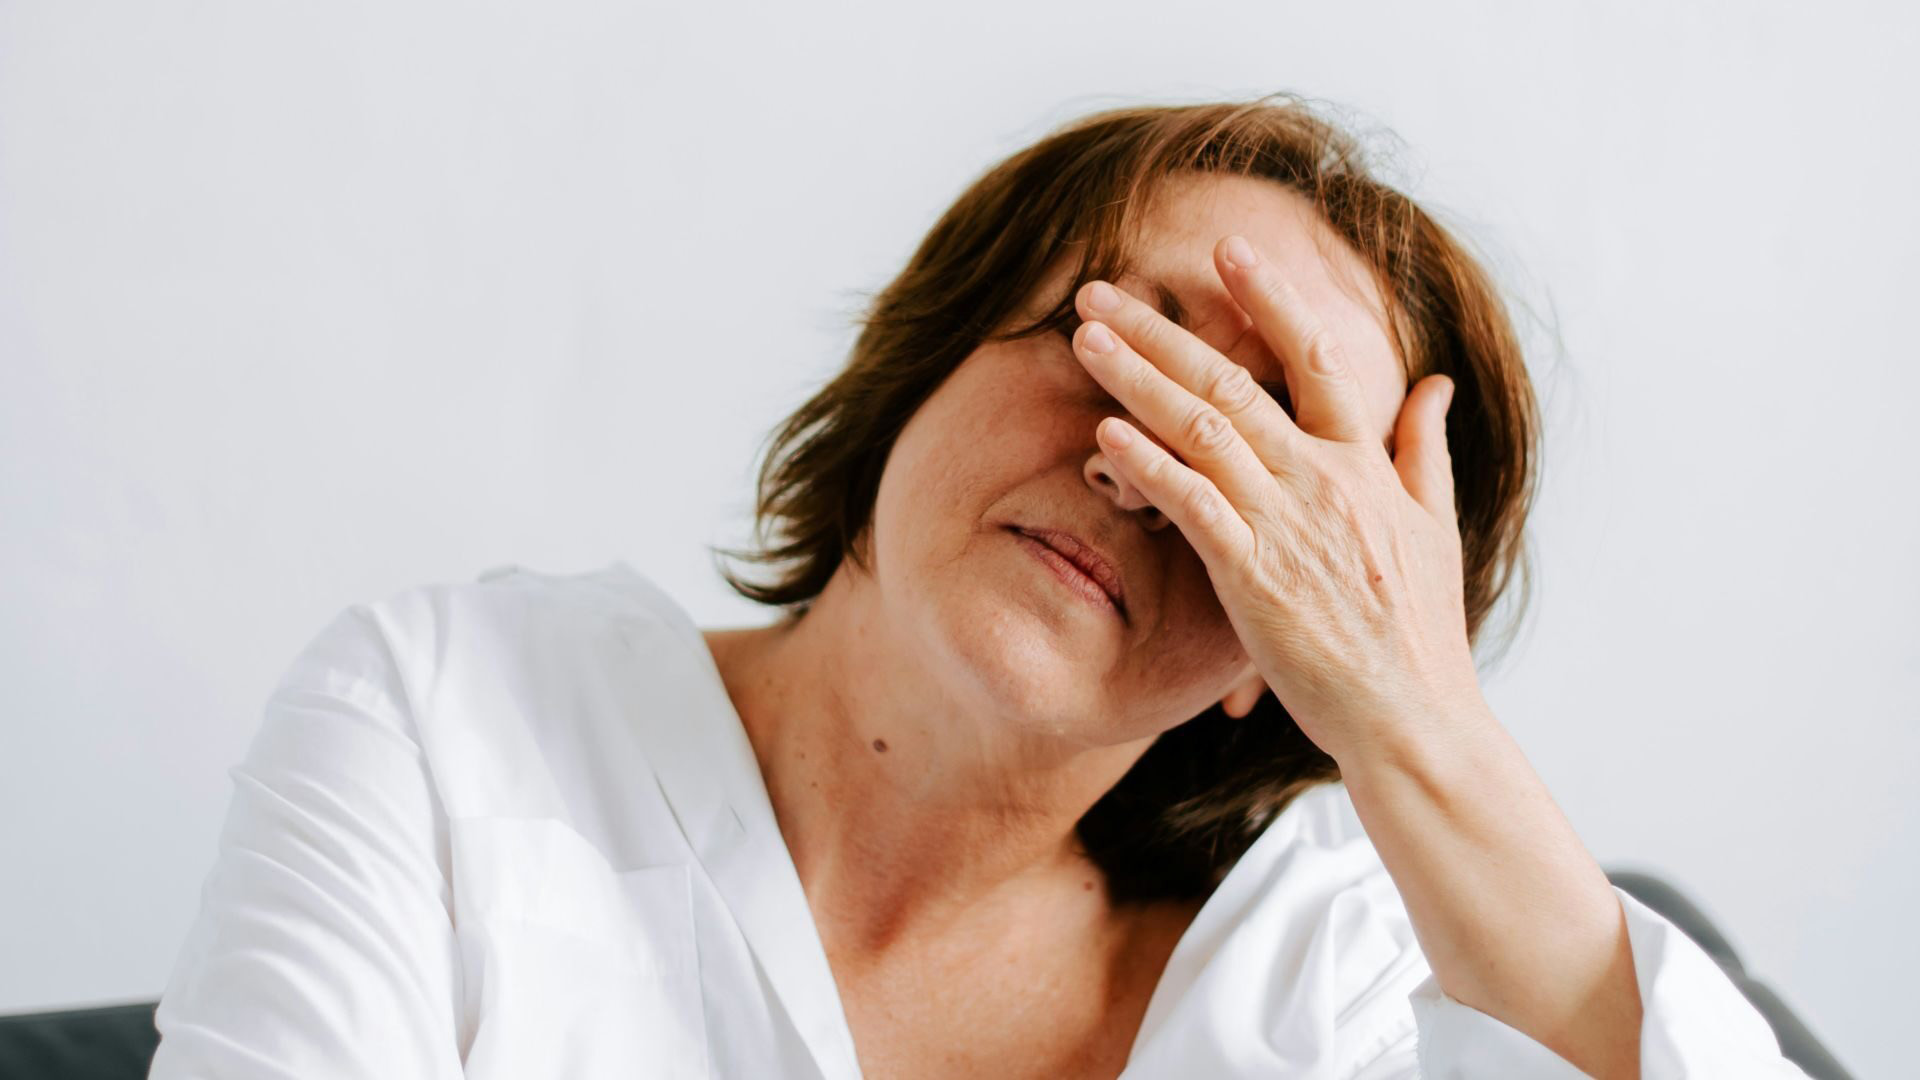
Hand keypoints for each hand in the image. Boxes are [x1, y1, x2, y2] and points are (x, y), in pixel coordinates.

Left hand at [1069, 234, 1478, 764]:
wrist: (1413, 718)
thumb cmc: (1420, 633)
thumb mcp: (1436, 527)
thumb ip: (1425, 447)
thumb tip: (1434, 381)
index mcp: (1364, 463)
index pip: (1317, 356)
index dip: (1271, 297)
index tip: (1226, 251)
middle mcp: (1323, 480)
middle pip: (1234, 380)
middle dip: (1162, 329)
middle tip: (1098, 288)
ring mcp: (1286, 524)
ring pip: (1203, 428)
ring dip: (1137, 378)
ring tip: (1084, 338)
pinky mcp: (1253, 576)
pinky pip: (1193, 504)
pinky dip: (1149, 463)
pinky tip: (1105, 432)